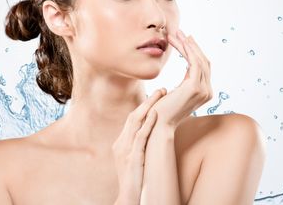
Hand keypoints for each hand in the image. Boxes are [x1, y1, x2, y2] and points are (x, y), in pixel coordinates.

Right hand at [111, 88, 166, 204]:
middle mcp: (121, 143)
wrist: (129, 198)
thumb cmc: (135, 181)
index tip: (157, 96)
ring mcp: (125, 150)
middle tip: (162, 90)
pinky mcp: (133, 157)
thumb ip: (139, 146)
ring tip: (161, 94)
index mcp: (121, 143)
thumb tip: (152, 135)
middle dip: (147, 101)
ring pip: (135, 122)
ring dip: (149, 106)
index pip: (131, 119)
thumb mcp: (135, 159)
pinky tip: (155, 114)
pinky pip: (140, 137)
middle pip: (132, 116)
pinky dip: (147, 124)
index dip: (144, 106)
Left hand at [152, 29, 212, 128]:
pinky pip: (194, 63)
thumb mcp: (176, 92)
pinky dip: (188, 50)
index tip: (184, 39)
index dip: (194, 52)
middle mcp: (208, 91)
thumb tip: (187, 68)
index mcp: (204, 92)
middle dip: (191, 45)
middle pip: (204, 61)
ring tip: (176, 34)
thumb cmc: (161, 109)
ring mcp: (204, 90)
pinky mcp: (195, 87)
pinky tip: (180, 42)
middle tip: (180, 32)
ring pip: (199, 60)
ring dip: (187, 45)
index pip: (202, 67)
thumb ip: (184, 82)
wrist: (157, 123)